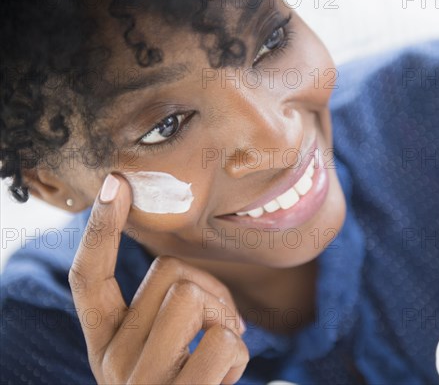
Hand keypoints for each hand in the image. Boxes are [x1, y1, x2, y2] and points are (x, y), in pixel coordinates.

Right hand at [69, 173, 248, 383]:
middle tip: (220, 319)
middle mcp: (113, 363)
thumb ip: (164, 312)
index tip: (116, 183)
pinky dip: (239, 351)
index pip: (90, 280)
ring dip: (224, 315)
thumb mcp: (160, 351)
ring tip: (224, 346)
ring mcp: (144, 384)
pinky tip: (227, 375)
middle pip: (169, 273)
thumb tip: (189, 278)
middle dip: (209, 286)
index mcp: (106, 343)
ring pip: (190, 296)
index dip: (100, 229)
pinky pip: (222, 341)